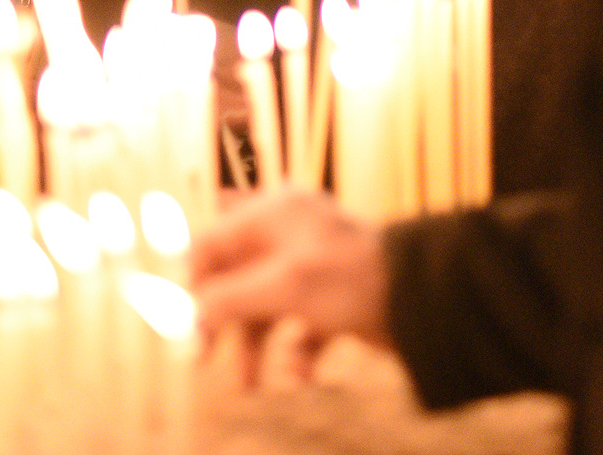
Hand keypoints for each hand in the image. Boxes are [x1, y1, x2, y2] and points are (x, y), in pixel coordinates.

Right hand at [191, 189, 389, 384]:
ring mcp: (313, 269)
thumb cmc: (348, 278)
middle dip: (223, 324)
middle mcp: (289, 236)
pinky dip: (296, 353)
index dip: (192, 285)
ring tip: (250, 388)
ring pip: (266, 309)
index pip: (212, 243)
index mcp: (272, 214)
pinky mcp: (335, 301)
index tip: (180, 326)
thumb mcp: (279, 286)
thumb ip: (226, 300)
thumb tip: (185, 318)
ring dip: (255, 348)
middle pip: (236, 281)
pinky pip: (301, 328)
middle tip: (202, 363)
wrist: (423, 299)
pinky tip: (303, 375)